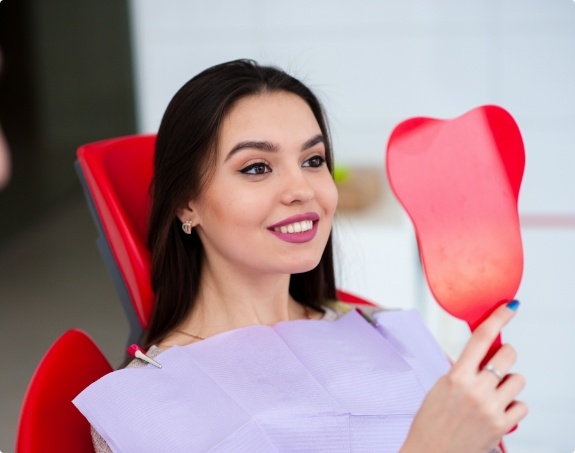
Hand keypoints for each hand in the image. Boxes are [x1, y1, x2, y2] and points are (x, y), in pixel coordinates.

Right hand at [400, 301, 527, 452]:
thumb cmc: (431, 421)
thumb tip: (482, 355)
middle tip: (496, 364)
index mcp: (456, 376)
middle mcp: (476, 390)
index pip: (481, 338)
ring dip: (508, 383)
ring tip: (492, 394)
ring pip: (518, 380)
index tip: (510, 307)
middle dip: (505, 356)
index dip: (498, 318)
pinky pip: (522, 405)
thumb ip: (462, 370)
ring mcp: (492, 408)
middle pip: (508, 356)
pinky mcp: (502, 426)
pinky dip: (512, 406)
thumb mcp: (440, 387)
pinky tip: (497, 411)